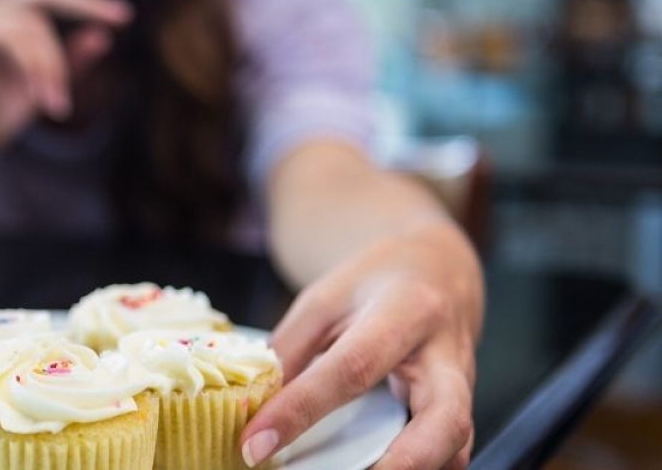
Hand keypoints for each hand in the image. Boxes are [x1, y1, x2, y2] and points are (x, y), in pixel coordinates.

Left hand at [241, 223, 483, 468]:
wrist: (435, 267)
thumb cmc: (374, 283)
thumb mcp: (323, 300)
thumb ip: (290, 350)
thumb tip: (254, 407)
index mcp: (404, 310)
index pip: (351, 368)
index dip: (301, 410)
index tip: (255, 443)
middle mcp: (445, 353)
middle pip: (442, 419)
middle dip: (399, 464)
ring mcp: (463, 385)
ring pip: (457, 444)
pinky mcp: (463, 408)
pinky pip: (452, 451)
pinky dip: (418, 468)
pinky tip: (376, 468)